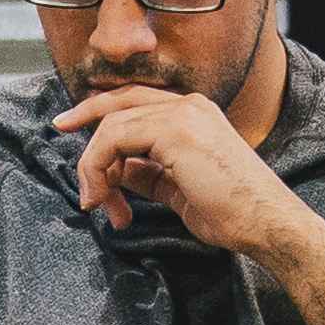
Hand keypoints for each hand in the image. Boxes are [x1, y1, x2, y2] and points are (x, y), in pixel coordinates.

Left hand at [54, 86, 313, 258]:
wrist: (265, 222)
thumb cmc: (231, 212)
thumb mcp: (177, 187)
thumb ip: (147, 172)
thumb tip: (117, 171)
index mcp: (194, 113)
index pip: (135, 102)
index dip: (100, 111)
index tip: (72, 127)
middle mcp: (189, 105)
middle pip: (119, 101)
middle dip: (84, 116)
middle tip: (59, 130)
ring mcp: (182, 114)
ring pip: (112, 125)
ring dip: (94, 166)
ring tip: (98, 204)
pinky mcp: (174, 130)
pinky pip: (114, 140)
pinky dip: (99, 168)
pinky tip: (105, 198)